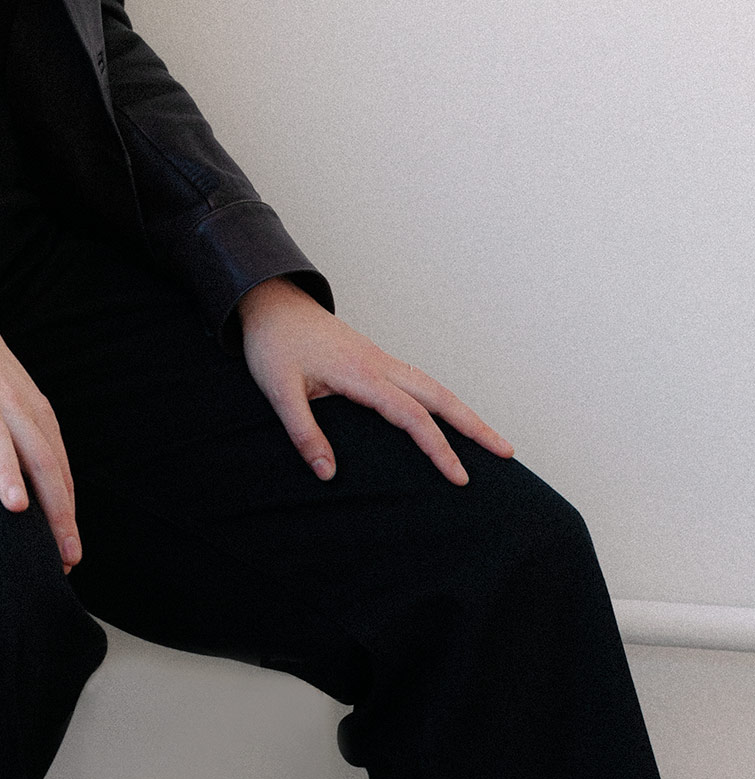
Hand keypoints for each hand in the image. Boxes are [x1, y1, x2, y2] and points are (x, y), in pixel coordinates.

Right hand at [0, 256, 81, 571]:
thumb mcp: (12, 396)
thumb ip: (25, 437)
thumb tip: (38, 496)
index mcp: (31, 407)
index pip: (56, 464)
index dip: (66, 509)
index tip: (71, 553)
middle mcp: (8, 400)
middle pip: (39, 455)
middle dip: (55, 505)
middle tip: (63, 550)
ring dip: (5, 470)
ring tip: (15, 507)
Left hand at [238, 277, 513, 485]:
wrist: (270, 301)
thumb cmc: (272, 344)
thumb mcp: (278, 390)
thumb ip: (303, 433)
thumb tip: (328, 475)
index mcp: (360, 373)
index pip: (411, 415)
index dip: (438, 448)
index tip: (460, 477)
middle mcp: (378, 363)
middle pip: (438, 395)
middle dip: (474, 424)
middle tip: (507, 452)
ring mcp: (379, 358)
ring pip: (432, 385)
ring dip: (462, 411)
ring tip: (491, 439)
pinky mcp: (373, 359)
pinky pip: (417, 381)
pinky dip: (441, 400)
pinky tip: (447, 417)